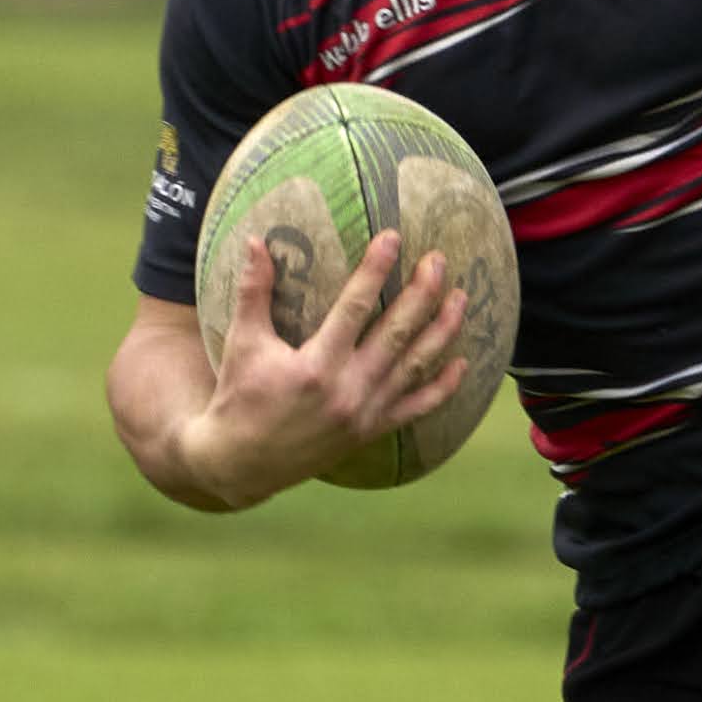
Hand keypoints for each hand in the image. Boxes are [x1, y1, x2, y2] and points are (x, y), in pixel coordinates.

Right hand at [187, 232, 471, 504]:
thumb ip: (253, 291)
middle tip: (439, 261)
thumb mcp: (242, 342)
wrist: (241, 464)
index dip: (376, 270)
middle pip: (398, 333)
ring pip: (415, 367)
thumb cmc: (239, 398)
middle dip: (423, 294)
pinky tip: (463, 364)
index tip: (393, 238)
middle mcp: (348, 389)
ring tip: (460, 299)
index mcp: (316, 366)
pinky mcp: (371, 431)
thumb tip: (256, 240)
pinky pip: (417, 409)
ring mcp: (365, 413)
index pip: (356, 307)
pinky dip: (443, 388)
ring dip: (442, 331)